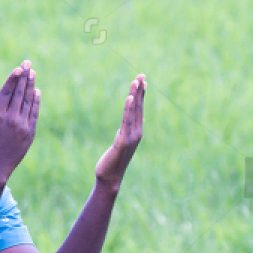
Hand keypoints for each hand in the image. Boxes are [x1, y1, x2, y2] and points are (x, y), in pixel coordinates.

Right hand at [0, 61, 39, 187]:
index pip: (7, 92)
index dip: (13, 78)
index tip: (18, 68)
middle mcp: (11, 119)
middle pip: (20, 93)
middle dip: (24, 77)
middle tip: (28, 64)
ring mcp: (22, 126)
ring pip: (28, 101)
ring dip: (31, 86)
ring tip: (33, 74)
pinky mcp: (30, 133)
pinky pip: (34, 113)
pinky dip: (36, 102)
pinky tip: (36, 92)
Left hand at [94, 74, 144, 191]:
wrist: (110, 177)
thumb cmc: (113, 161)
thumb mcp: (120, 143)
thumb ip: (125, 132)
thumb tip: (128, 124)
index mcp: (137, 132)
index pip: (140, 109)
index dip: (141, 95)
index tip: (142, 81)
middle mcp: (137, 133)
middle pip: (139, 107)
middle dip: (139, 91)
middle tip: (141, 75)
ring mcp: (131, 137)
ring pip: (133, 112)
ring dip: (135, 95)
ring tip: (136, 81)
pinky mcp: (123, 140)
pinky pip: (126, 121)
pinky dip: (128, 109)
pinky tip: (130, 98)